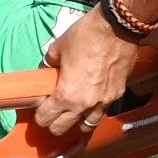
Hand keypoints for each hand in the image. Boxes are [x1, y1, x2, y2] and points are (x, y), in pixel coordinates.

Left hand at [32, 6, 139, 136]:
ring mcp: (103, 103)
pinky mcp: (117, 96)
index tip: (40, 106)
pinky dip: (93, 111)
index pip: (47, 118)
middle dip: (54, 122)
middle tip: (52, 111)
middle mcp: (85, 105)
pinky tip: (89, 101)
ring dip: (75, 121)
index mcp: (67, 94)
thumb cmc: (84, 36)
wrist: (117, 29)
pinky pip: (101, 112)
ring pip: (86, 126)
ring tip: (71, 111)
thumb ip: (50, 64)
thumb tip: (47, 70)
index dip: (40, 114)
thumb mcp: (58, 48)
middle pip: (62, 128)